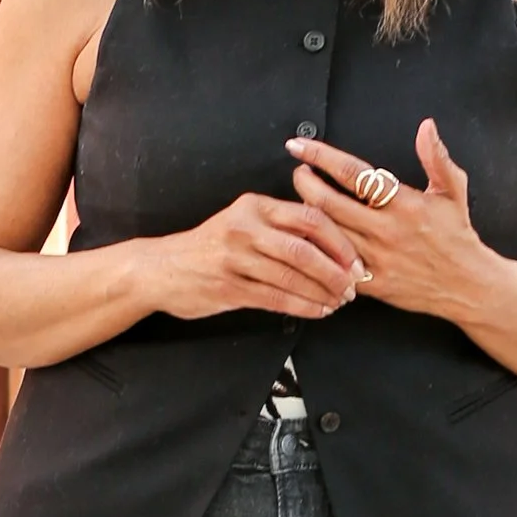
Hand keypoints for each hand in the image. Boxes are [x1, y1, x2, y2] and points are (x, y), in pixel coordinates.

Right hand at [145, 190, 367, 322]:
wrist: (161, 268)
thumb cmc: (210, 246)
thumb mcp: (242, 221)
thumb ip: (279, 225)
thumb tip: (331, 244)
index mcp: (255, 206)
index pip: (309, 217)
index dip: (339, 240)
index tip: (356, 259)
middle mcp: (245, 228)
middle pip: (303, 248)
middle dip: (335, 271)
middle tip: (353, 286)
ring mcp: (235, 259)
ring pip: (291, 276)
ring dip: (321, 292)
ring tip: (339, 301)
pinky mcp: (228, 288)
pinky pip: (275, 298)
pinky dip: (302, 306)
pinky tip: (317, 311)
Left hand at [286, 119, 480, 318]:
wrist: (468, 286)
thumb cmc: (458, 237)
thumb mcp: (453, 192)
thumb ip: (436, 157)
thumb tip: (426, 127)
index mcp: (405, 204)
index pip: (353, 174)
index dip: (322, 157)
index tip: (301, 147)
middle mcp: (387, 230)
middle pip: (330, 203)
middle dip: (305, 183)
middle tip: (298, 171)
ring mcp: (378, 259)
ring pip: (328, 234)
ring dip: (307, 214)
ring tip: (298, 201)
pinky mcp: (373, 283)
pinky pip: (335, 265)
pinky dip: (319, 251)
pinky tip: (308, 239)